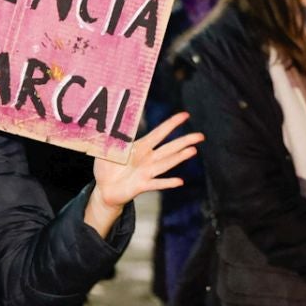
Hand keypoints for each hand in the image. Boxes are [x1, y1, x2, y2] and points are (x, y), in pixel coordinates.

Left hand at [86, 112, 203, 236]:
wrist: (105, 190)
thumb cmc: (107, 168)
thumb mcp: (105, 150)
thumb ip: (109, 137)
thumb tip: (108, 122)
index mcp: (141, 147)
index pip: (159, 133)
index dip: (171, 124)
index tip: (185, 115)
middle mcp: (148, 159)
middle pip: (169, 148)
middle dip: (185, 141)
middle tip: (201, 136)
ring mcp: (146, 172)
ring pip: (166, 163)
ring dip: (179, 157)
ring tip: (193, 150)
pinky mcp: (142, 185)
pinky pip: (156, 184)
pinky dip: (167, 182)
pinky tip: (179, 181)